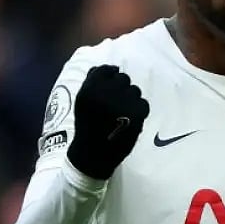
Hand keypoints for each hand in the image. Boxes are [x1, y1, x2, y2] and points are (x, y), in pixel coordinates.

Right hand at [67, 65, 149, 179]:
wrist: (94, 155)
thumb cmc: (88, 127)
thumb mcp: (82, 102)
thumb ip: (91, 83)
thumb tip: (106, 68)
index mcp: (90, 88)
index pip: (106, 69)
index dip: (111, 75)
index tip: (111, 84)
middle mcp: (106, 92)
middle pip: (122, 78)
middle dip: (121, 88)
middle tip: (116, 103)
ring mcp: (123, 103)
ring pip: (134, 90)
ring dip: (130, 99)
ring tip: (122, 113)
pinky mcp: (136, 114)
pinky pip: (143, 103)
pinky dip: (138, 110)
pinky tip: (130, 120)